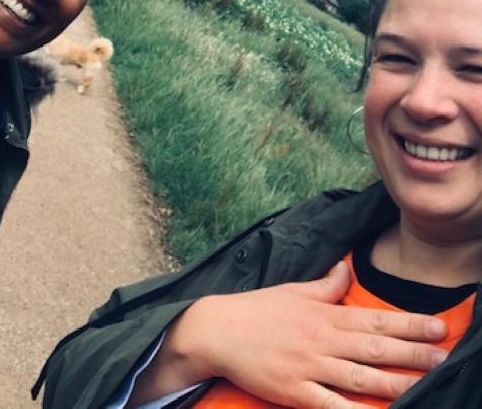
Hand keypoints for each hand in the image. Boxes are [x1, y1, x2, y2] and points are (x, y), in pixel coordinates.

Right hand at [129, 261, 447, 407]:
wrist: (218, 330)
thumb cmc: (258, 310)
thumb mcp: (294, 290)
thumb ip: (326, 284)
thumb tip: (347, 268)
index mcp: (324, 315)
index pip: (374, 319)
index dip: (407, 323)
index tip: (436, 326)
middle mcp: (321, 340)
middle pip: (374, 348)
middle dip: (412, 353)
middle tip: (444, 357)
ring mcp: (309, 368)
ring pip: (360, 378)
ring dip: (395, 382)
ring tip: (424, 384)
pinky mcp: (295, 393)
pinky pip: (330, 405)